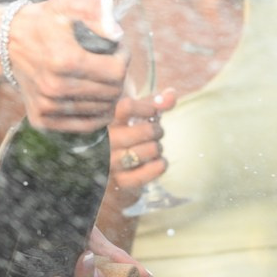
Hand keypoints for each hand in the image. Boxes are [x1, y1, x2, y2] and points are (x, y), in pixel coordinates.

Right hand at [5, 0, 130, 130]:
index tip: (117, 48)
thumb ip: (96, 10)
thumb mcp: (67, 1)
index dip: (124, 57)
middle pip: (112, 92)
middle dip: (118, 76)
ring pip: (102, 110)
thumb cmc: (42, 20)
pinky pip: (86, 125)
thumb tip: (117, 34)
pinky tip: (94, 96)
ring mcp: (48, 107)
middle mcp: (55, 88)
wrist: (5, 43)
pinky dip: (96, 113)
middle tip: (110, 62)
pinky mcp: (42, 120)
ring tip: (99, 76)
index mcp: (64, 60)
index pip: (116, 71)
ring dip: (109, 94)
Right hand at [101, 89, 176, 213]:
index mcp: (105, 123)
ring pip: (153, 149)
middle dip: (157, 131)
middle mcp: (106, 142)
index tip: (151, 113)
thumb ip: (152, 103)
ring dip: (157, 149)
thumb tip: (171, 94)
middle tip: (153, 135)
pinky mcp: (123, 182)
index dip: (147, 108)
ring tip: (150, 150)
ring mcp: (113, 163)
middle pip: (147, 130)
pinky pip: (155, 168)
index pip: (127, 106)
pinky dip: (161, 164)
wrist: (106, 182)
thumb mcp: (131, 118)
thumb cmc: (122, 142)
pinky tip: (154, 164)